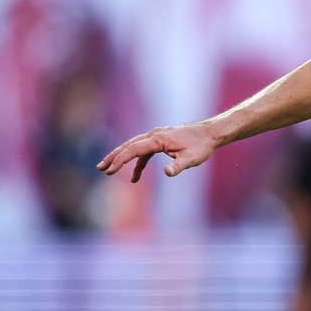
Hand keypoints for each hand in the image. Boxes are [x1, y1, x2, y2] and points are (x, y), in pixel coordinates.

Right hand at [97, 122, 219, 182]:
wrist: (210, 133)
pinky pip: (144, 151)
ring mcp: (156, 136)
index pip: (134, 150)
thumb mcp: (192, 159)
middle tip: (100, 168)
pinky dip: (138, 163)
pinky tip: (135, 177)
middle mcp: (153, 135)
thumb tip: (167, 173)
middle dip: (113, 157)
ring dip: (121, 158)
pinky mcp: (160, 140)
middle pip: (128, 146)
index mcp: (158, 139)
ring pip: (133, 147)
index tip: (110, 171)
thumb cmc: (201, 146)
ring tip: (109, 170)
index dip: (120, 160)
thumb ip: (178, 166)